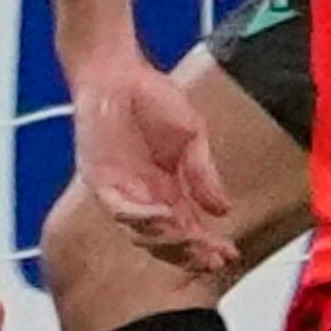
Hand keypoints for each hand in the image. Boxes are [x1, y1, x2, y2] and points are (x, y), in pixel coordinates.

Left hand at [71, 44, 232, 279]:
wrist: (116, 71)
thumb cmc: (151, 98)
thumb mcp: (192, 136)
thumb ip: (203, 173)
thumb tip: (224, 209)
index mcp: (168, 189)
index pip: (189, 228)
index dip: (208, 245)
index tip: (230, 254)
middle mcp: (144, 197)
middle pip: (166, 241)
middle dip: (190, 253)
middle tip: (212, 259)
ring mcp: (120, 191)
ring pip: (142, 233)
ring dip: (168, 241)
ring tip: (192, 241)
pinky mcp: (100, 179)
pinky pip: (120, 208)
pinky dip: (141, 216)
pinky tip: (164, 216)